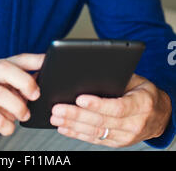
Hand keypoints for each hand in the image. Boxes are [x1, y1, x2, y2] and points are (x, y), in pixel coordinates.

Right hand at [0, 53, 44, 149]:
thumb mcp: (6, 91)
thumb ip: (23, 84)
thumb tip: (47, 77)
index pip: (17, 59)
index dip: (34, 60)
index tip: (49, 63)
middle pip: (3, 68)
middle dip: (24, 81)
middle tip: (35, 95)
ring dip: (17, 106)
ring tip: (24, 115)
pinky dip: (7, 125)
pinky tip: (9, 127)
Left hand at [50, 73, 171, 147]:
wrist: (159, 114)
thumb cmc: (145, 92)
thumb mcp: (136, 80)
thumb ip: (117, 79)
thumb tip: (90, 73)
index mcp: (141, 105)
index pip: (117, 107)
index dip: (97, 104)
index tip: (79, 98)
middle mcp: (135, 124)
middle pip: (102, 121)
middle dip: (76, 115)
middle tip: (58, 108)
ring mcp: (126, 137)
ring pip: (96, 132)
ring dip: (73, 125)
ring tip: (56, 117)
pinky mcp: (117, 143)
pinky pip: (95, 139)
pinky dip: (77, 134)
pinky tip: (64, 128)